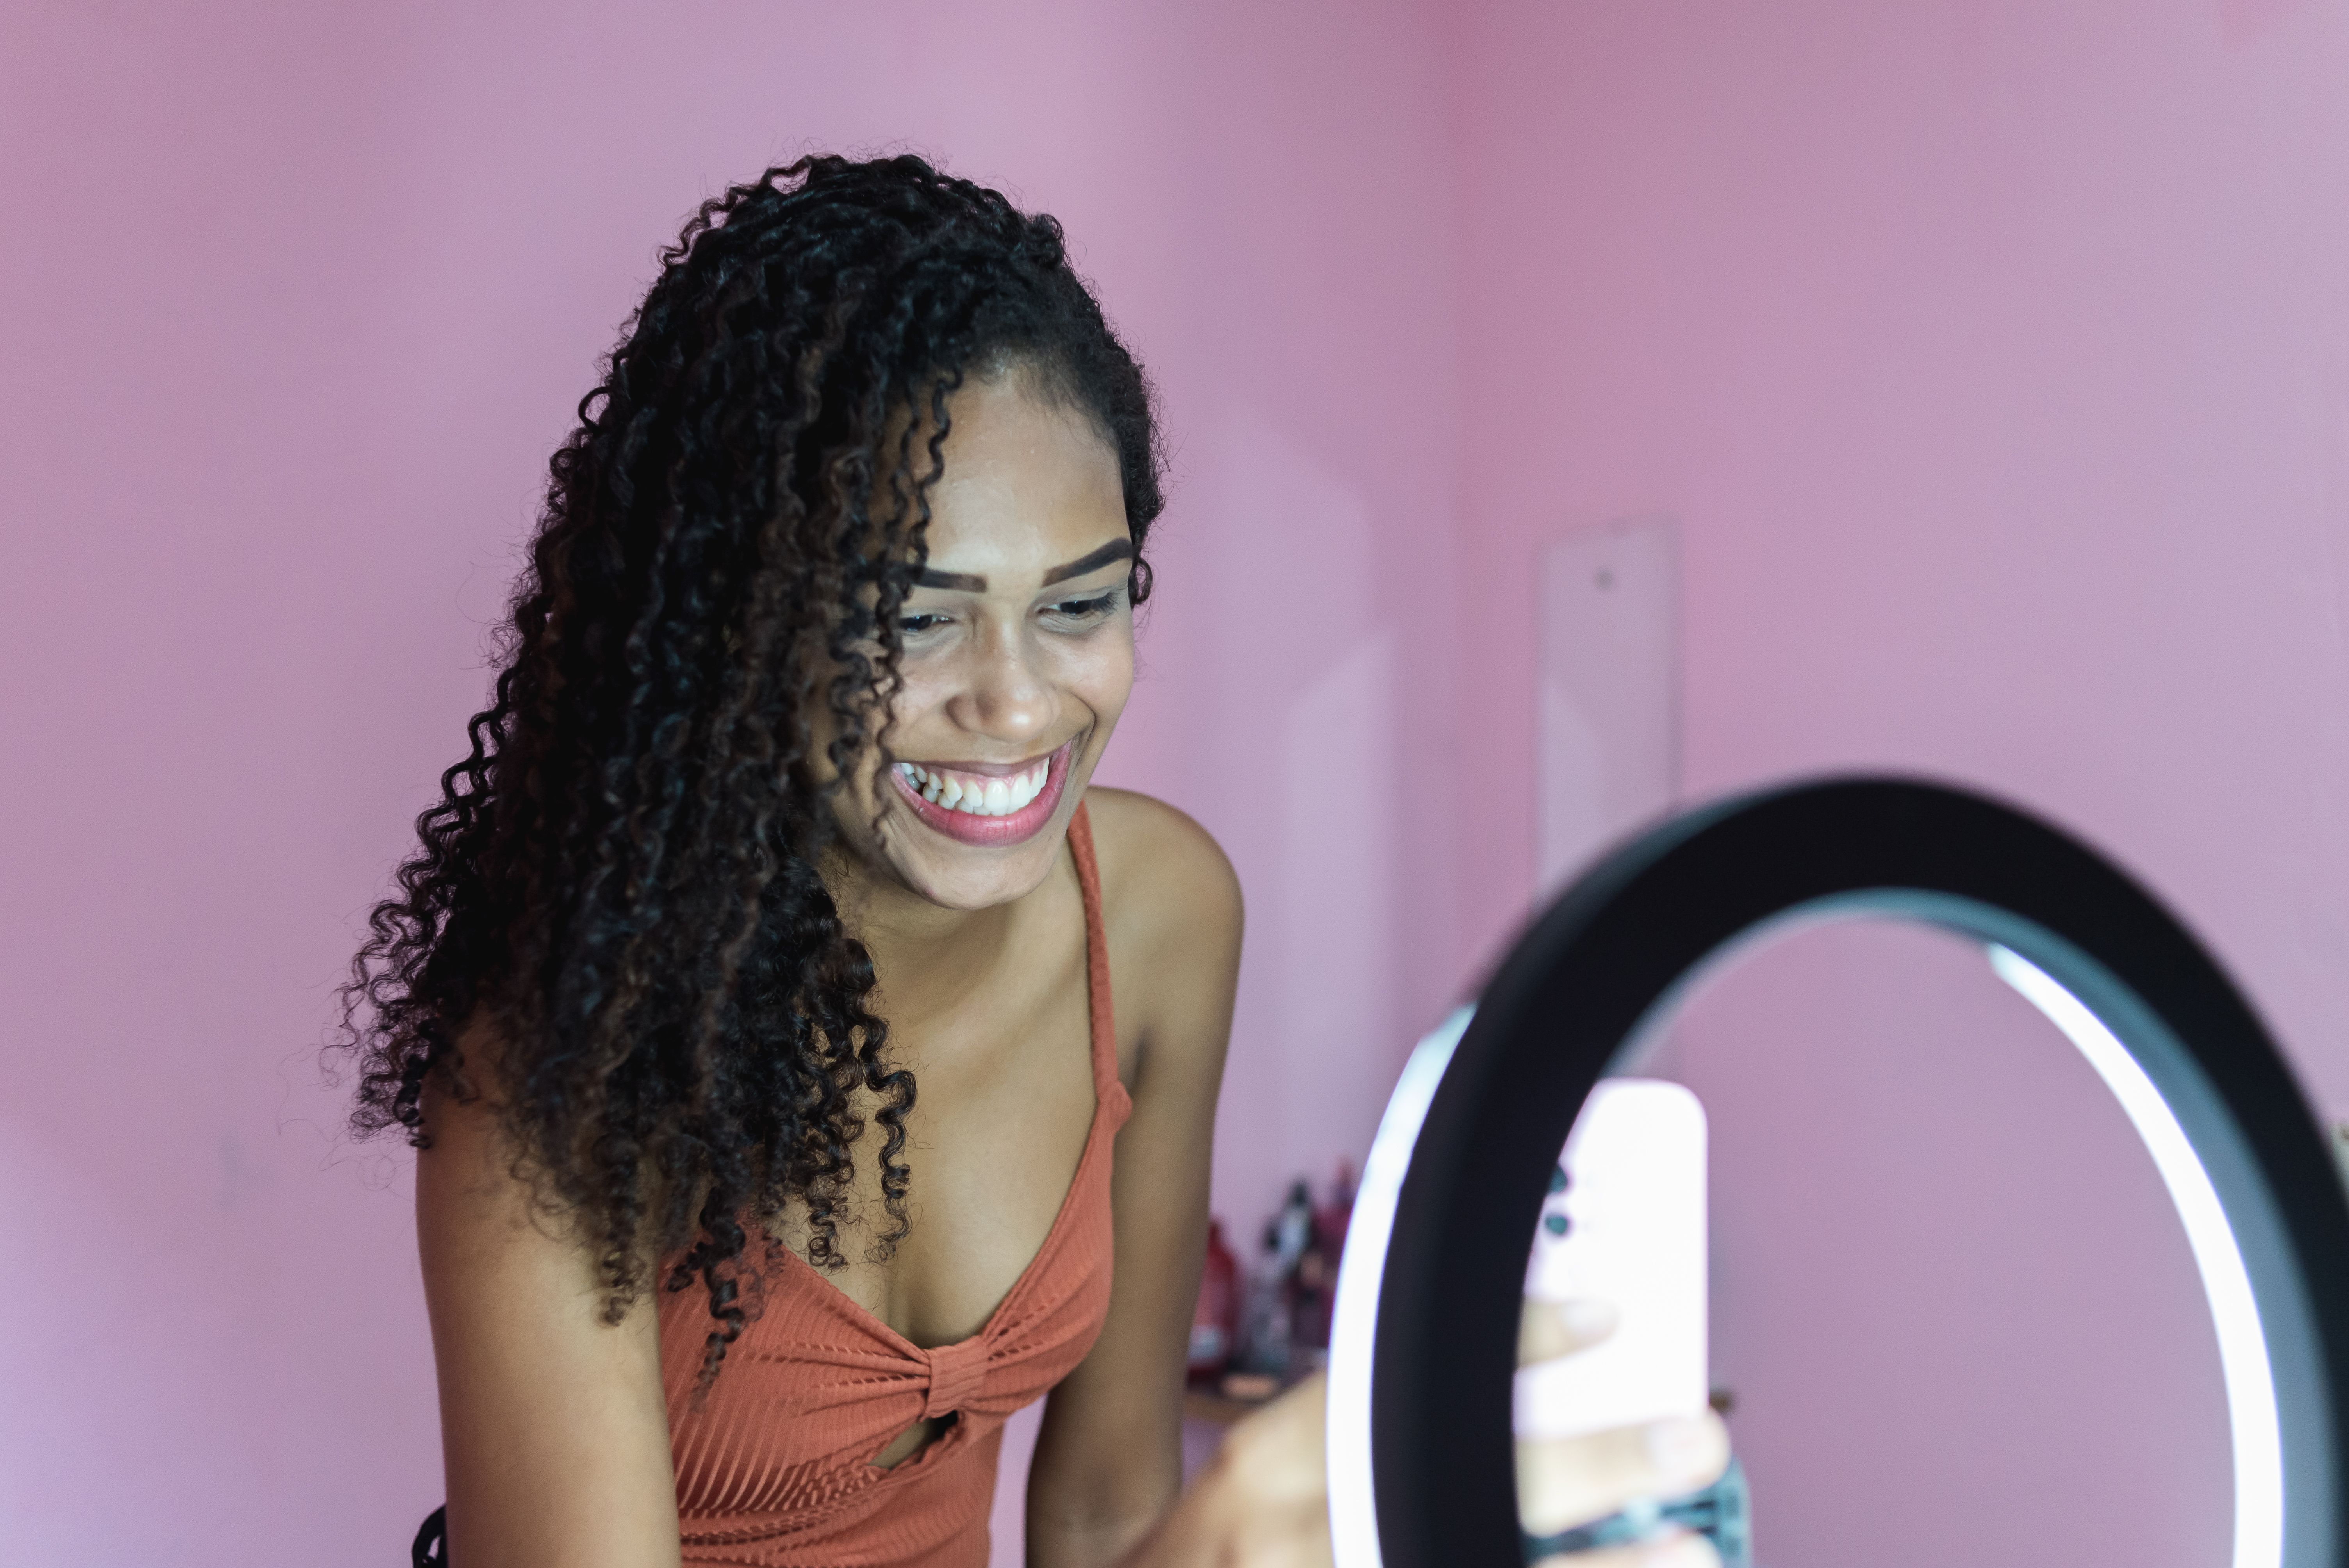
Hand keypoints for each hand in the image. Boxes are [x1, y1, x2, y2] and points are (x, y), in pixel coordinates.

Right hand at [1129, 1298, 1729, 1567]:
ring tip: (1692, 1552)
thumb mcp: (1270, 1490)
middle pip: (1453, 1482)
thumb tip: (1519, 1394)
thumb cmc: (1225, 1563)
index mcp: (1263, 1470)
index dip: (1503, 1345)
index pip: (1395, 1378)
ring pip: (1474, 1565)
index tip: (1602, 1317)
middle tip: (1690, 1441)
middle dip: (1585, 1466)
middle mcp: (1290, 1540)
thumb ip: (1361, 1440)